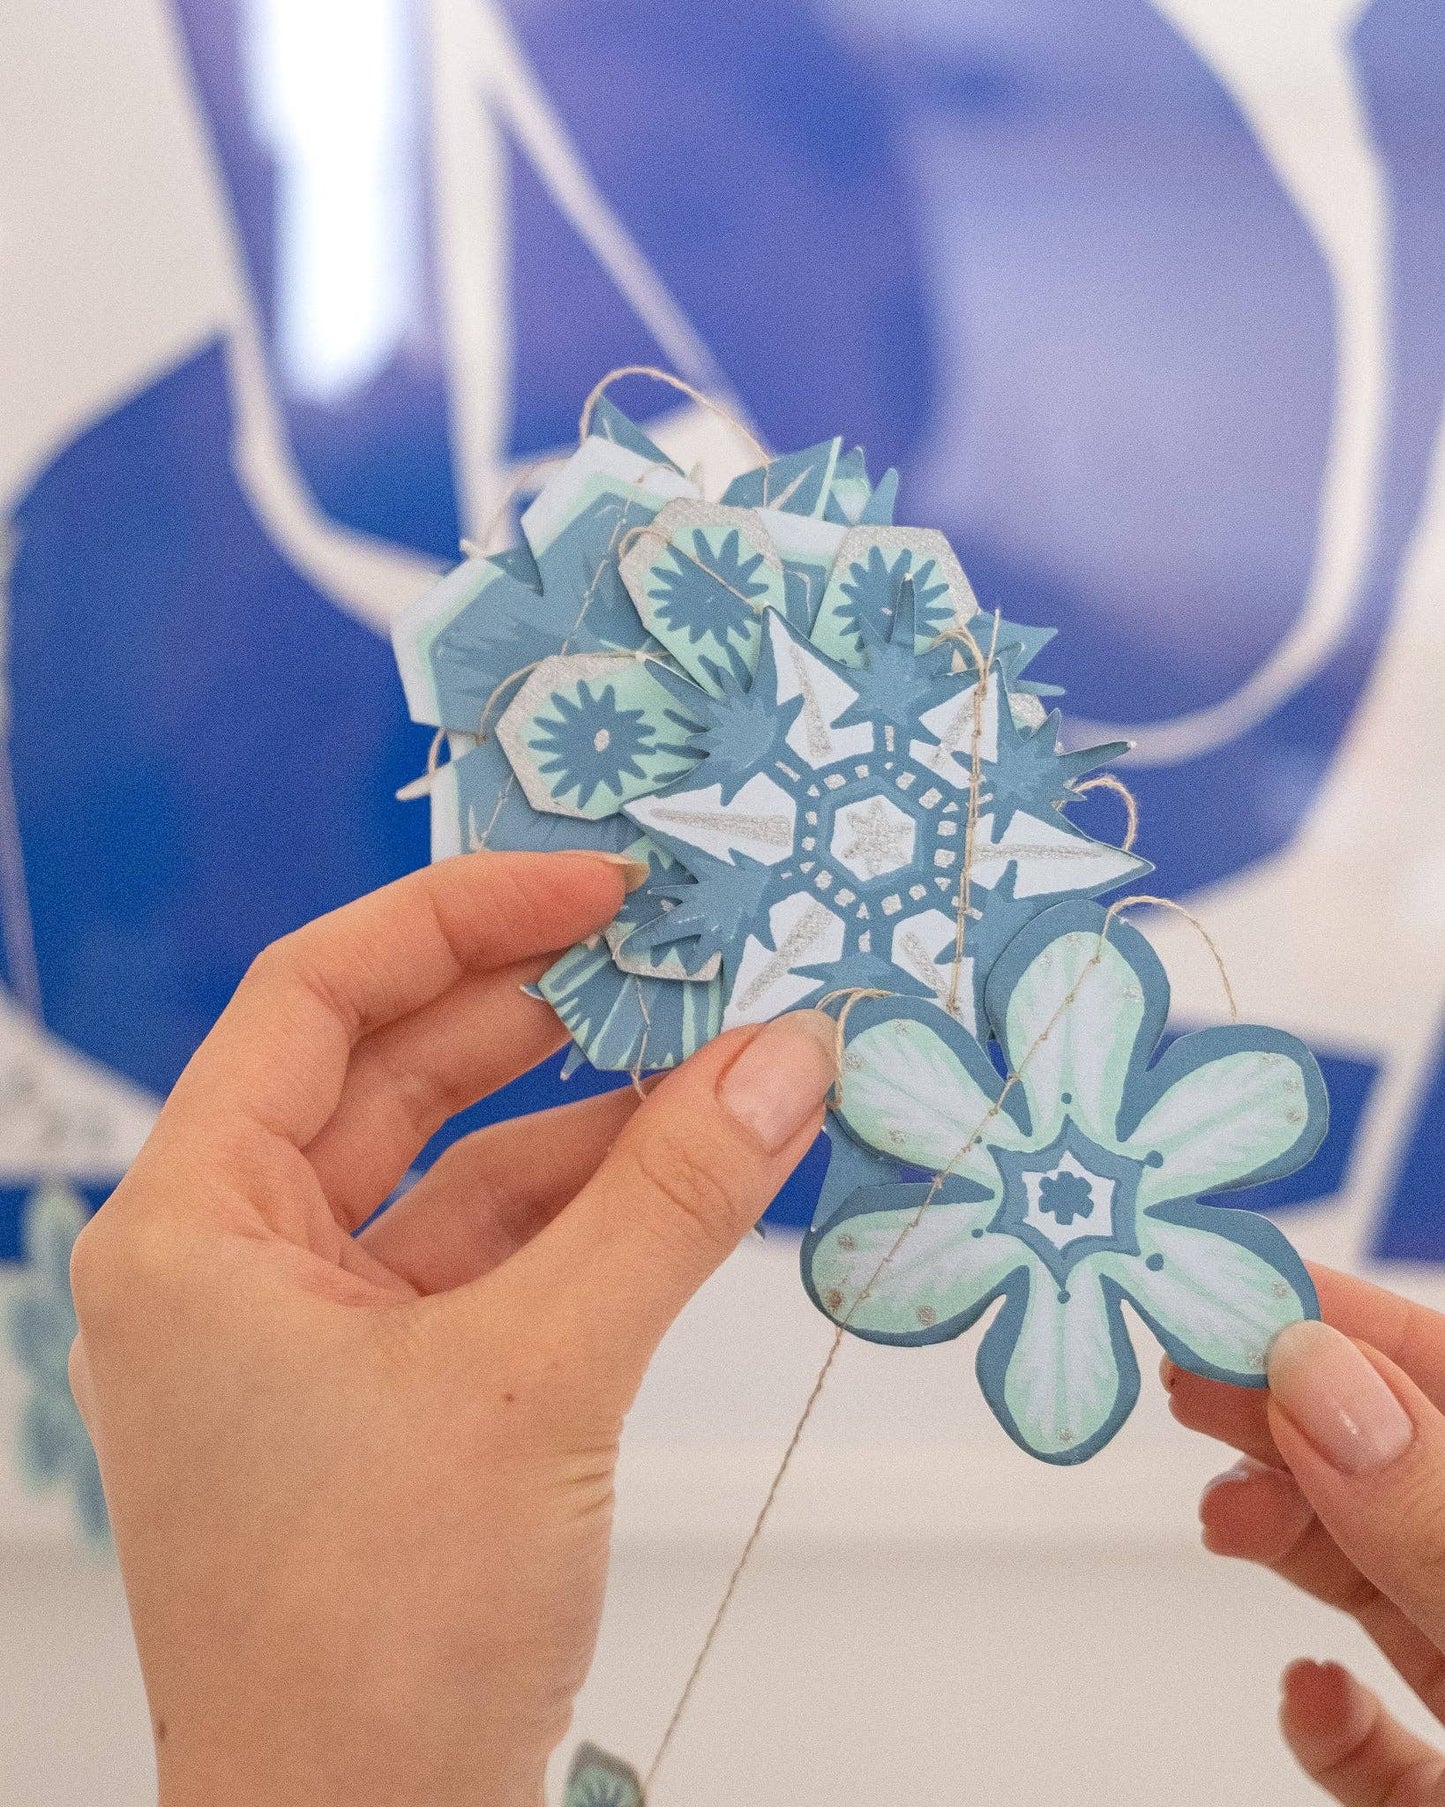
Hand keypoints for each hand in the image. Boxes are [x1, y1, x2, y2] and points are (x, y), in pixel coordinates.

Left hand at [67, 850, 836, 1806]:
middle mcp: (239, 1263)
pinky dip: (600, 1207)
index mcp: (195, 1228)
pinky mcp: (399, 1393)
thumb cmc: (371, 1643)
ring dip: (593, 1111)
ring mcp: (319, 1331)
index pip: (315, 995)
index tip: (593, 882)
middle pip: (396, 1069)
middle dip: (542, 1004)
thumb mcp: (535, 1383)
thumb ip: (668, 1206)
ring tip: (721, 1048)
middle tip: (678, 944)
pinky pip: (504, 1253)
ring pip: (463, 1164)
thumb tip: (784, 1059)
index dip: (459, 917)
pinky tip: (699, 1165)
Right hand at [1165, 1266, 1444, 1803]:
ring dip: (1289, 1536)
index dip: (1340, 1320)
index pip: (1444, 1376)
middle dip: (1285, 1414)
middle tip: (1184, 1377)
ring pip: (1384, 1580)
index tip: (1224, 1283)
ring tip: (1223, 1517)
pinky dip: (1326, 1713)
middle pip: (1396, 1468)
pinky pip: (1388, 1743)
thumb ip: (1427, 1512)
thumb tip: (1317, 1375)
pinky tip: (1306, 1689)